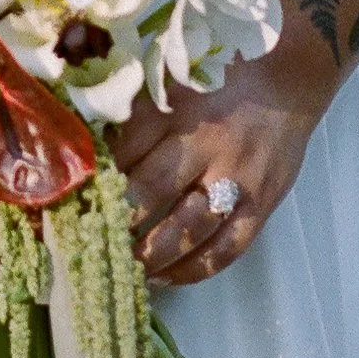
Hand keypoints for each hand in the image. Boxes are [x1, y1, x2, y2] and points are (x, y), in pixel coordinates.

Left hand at [112, 20, 338, 284]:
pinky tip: (166, 278)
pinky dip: (195, 269)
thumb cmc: (218, 79)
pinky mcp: (261, 204)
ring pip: (187, 228)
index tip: (72, 201)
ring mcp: (236, 178)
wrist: (287, 82)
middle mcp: (204, 143)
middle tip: (88, 241)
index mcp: (174, 108)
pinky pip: (227, 248)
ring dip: (151, 254)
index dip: (95, 180)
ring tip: (124, 268)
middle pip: (150, 190)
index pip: (124, 150)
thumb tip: (89, 144)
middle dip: (116, 220)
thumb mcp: (171, 81)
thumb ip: (135, 111)